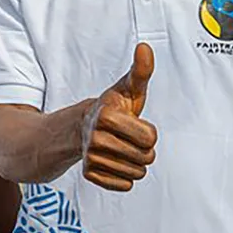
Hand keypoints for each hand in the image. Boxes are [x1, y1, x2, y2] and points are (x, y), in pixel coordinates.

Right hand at [82, 43, 158, 191]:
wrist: (81, 127)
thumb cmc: (113, 107)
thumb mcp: (127, 88)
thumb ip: (141, 71)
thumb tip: (145, 46)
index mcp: (106, 115)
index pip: (151, 138)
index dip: (148, 132)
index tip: (133, 123)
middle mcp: (95, 138)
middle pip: (146, 157)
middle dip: (143, 149)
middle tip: (128, 138)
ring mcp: (90, 157)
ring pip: (136, 173)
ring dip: (134, 163)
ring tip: (121, 149)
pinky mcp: (89, 174)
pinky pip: (124, 186)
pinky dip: (124, 177)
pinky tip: (114, 162)